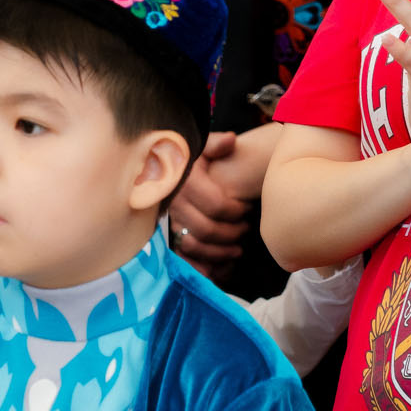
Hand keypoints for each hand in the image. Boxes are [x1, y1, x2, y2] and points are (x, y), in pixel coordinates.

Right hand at [169, 136, 248, 276]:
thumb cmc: (189, 160)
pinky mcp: (166, 237)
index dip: (237, 211)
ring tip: (237, 248)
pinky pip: (183, 259)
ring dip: (220, 252)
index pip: (217, 206)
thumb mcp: (199, 147)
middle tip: (246, 229)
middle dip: (232, 233)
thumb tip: (231, 141)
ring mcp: (168, 222)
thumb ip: (215, 144)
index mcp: (184, 183)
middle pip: (207, 229)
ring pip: (195, 247)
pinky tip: (219, 269)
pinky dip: (201, 268)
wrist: (162, 171)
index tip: (247, 208)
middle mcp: (173, 205)